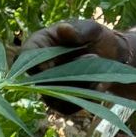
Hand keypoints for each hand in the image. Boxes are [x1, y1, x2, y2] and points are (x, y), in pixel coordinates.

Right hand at [20, 18, 134, 104]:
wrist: (111, 56)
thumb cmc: (96, 38)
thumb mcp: (92, 29)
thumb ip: (79, 29)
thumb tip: (63, 29)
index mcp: (38, 45)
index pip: (24, 57)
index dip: (32, 64)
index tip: (49, 66)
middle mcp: (38, 68)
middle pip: (38, 81)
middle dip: (65, 73)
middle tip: (91, 56)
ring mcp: (47, 87)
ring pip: (52, 96)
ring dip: (78, 86)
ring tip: (99, 71)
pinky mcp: (60, 101)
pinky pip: (65, 108)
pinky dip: (84, 98)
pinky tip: (99, 84)